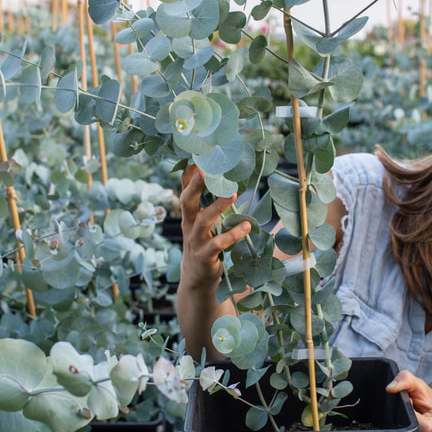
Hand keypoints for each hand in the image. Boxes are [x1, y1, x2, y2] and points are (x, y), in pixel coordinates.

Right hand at [177, 164, 251, 292]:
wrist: (196, 278)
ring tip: (233, 193)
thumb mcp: (202, 222)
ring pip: (203, 220)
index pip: (185, 188)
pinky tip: (246, 227)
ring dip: (217, 206)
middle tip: (204, 169)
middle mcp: (188, 224)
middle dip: (194, 185)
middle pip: (186, 201)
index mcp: (189, 213)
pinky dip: (232, 235)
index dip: (188, 172)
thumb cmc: (204, 244)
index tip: (195, 153)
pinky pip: (218, 244)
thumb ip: (208, 203)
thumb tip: (225, 180)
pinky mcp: (205, 256)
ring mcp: (195, 240)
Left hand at [386, 370, 431, 431]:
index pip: (426, 427)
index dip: (413, 418)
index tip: (407, 406)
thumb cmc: (423, 399)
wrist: (427, 416)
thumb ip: (405, 380)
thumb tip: (389, 388)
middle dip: (399, 430)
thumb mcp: (417, 385)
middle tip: (394, 418)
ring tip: (392, 428)